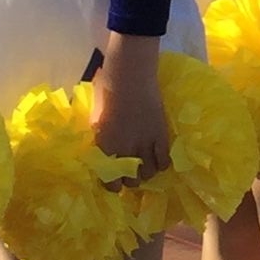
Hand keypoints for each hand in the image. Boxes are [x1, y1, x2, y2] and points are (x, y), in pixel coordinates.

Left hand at [91, 35, 170, 176]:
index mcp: (106, 148)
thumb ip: (99, 137)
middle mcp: (126, 152)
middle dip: (129, 180)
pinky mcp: (161, 136)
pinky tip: (157, 159)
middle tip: (128, 172)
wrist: (130, 74)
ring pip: (148, 174)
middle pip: (131, 181)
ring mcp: (145, 145)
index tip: (112, 181)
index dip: (112, 185)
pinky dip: (161, 164)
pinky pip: (164, 161)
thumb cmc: (106, 90)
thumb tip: (100, 149)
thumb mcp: (94, 117)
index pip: (109, 181)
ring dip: (145, 173)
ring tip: (143, 166)